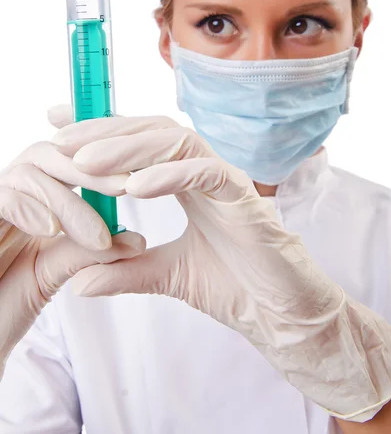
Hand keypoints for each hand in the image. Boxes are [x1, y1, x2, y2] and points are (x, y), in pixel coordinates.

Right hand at [0, 111, 144, 377]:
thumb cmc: (0, 309)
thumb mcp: (51, 274)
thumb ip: (87, 253)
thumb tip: (137, 240)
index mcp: (33, 198)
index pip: (67, 156)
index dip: (99, 150)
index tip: (136, 168)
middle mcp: (10, 192)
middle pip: (50, 152)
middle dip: (91, 167)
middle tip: (126, 186)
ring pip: (29, 172)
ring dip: (67, 200)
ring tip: (97, 237)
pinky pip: (0, 197)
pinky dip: (27, 207)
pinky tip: (50, 229)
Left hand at [51, 108, 390, 423]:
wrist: (281, 317)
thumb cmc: (235, 288)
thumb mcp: (167, 275)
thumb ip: (125, 271)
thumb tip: (77, 282)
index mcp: (186, 181)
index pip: (139, 142)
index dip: (100, 130)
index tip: (57, 125)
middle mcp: (204, 172)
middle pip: (152, 131)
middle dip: (105, 132)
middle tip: (60, 140)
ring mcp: (226, 180)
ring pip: (176, 142)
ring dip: (129, 149)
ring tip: (86, 162)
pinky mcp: (246, 198)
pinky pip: (208, 172)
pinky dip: (171, 175)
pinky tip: (136, 187)